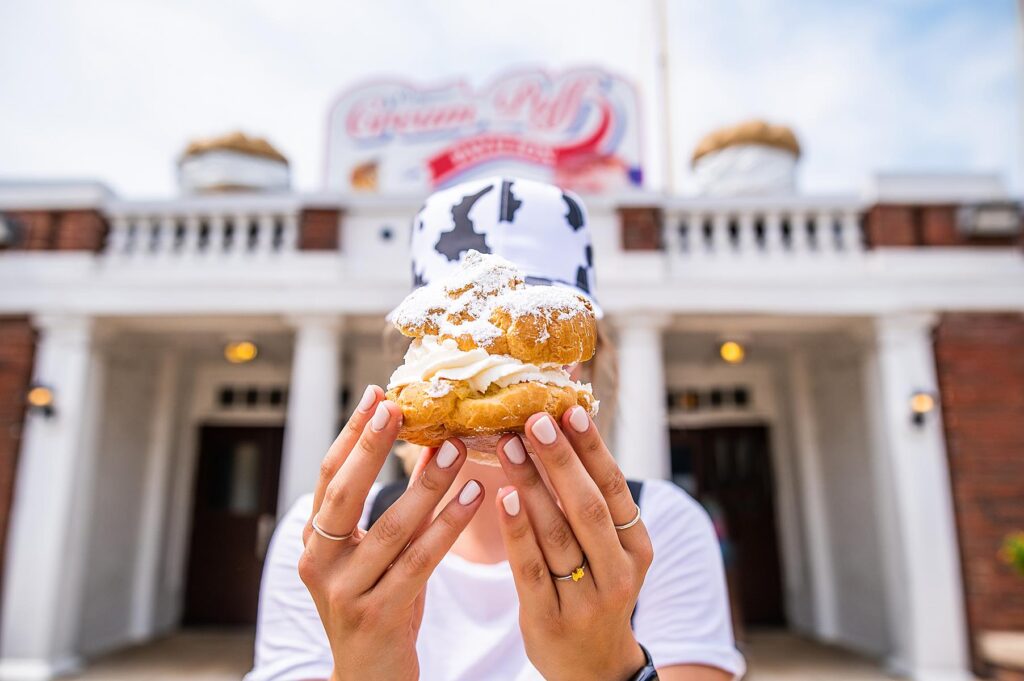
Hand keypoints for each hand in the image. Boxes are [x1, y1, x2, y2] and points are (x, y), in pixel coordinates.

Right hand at [297, 385, 482, 680]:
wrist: (370, 679)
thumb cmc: (379, 606)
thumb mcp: (371, 557)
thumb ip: (385, 510)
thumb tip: (423, 445)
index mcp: (315, 542)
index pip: (329, 476)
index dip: (352, 433)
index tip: (378, 394)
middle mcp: (320, 564)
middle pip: (346, 494)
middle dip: (374, 446)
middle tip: (403, 407)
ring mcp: (344, 593)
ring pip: (390, 528)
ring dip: (427, 485)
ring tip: (456, 447)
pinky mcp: (376, 616)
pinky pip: (419, 562)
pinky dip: (449, 526)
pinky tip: (475, 495)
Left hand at [494, 407, 653, 680]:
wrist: (594, 668)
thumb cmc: (596, 590)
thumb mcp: (609, 551)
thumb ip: (590, 502)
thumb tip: (564, 430)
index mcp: (637, 547)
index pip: (614, 489)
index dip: (592, 449)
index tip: (569, 411)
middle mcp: (619, 572)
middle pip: (588, 506)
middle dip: (560, 459)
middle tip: (533, 419)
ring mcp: (587, 600)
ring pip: (558, 534)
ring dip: (531, 485)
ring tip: (508, 445)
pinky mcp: (551, 620)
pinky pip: (531, 568)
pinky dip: (518, 531)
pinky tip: (503, 497)